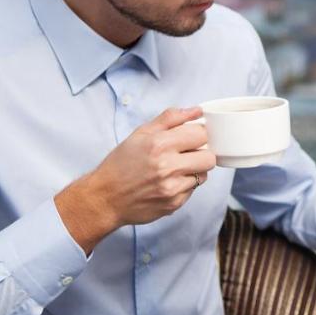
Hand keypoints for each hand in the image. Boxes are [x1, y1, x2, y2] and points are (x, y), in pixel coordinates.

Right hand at [56, 106, 216, 252]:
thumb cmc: (121, 164)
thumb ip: (171, 118)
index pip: (201, 134)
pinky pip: (193, 190)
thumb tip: (197, 110)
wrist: (105, 197)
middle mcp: (167, 166)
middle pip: (209, 157)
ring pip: (204, 175)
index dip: (198, 134)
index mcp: (159, 144)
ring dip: (194, 170)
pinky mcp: (174, 204)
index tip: (191, 137)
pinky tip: (168, 182)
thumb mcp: (141, 133)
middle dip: (201, 153)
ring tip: (174, 169)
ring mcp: (172, 187)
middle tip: (187, 154)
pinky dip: (185, 185)